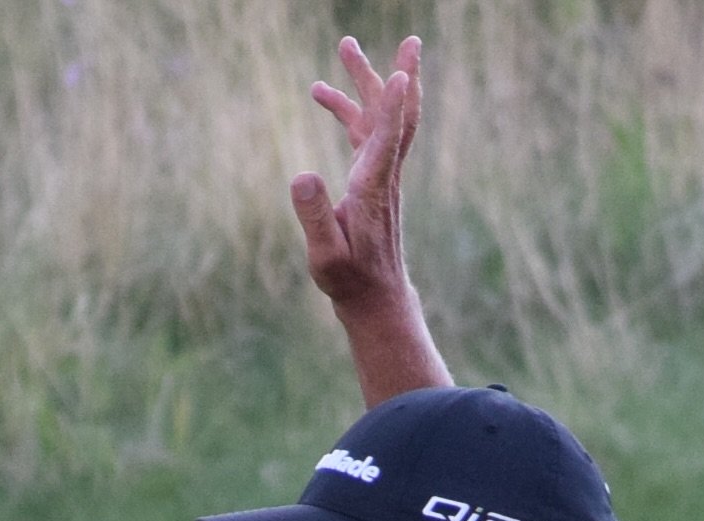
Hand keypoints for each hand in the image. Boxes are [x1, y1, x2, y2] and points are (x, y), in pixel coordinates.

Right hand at [292, 35, 422, 316]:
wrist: (376, 297)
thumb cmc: (350, 281)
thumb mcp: (325, 257)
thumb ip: (315, 217)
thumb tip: (301, 175)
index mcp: (372, 191)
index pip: (387, 142)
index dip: (394, 108)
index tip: (402, 73)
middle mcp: (383, 176)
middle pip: (394, 115)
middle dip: (390, 73)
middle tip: (367, 41)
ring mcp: (380, 175)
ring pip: (381, 117)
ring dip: (365, 81)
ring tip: (344, 48)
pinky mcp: (373, 179)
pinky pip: (368, 132)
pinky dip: (351, 109)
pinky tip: (324, 96)